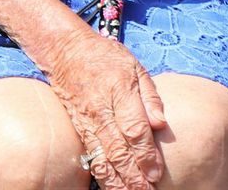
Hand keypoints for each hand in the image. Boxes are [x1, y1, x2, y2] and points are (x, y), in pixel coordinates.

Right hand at [42, 30, 167, 189]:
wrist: (65, 51)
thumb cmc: (106, 57)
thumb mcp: (135, 66)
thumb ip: (150, 96)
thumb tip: (161, 124)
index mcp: (120, 91)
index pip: (134, 128)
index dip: (145, 154)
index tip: (156, 173)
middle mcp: (101, 110)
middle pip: (118, 149)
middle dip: (132, 176)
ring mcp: (87, 121)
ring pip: (102, 157)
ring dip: (116, 181)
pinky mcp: (78, 129)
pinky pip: (89, 155)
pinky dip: (100, 174)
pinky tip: (111, 186)